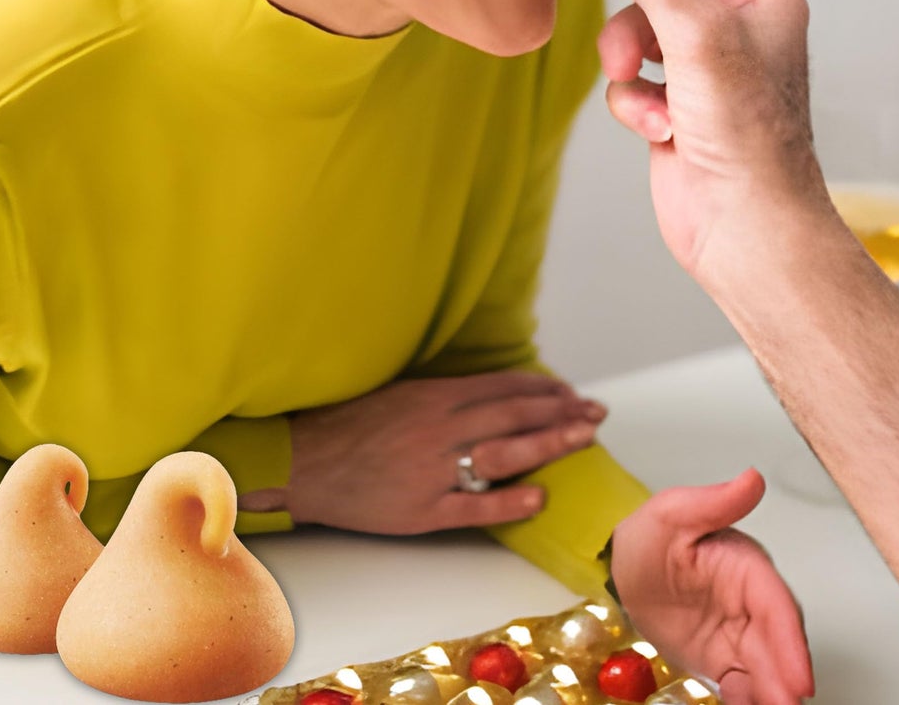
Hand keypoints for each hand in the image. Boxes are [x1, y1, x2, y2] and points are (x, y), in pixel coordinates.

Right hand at [252, 372, 605, 532]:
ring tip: (583, 439)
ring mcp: (432, 470)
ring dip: (549, 444)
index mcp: (436, 396)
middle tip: (596, 413)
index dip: (545, 389)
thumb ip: (447, 395)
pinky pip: (473, 506)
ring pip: (503, 454)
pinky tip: (539, 496)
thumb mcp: (402, 394)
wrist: (302, 462)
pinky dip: (509, 501)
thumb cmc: (350, 425)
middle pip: (514, 416)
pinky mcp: (421, 510)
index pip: (505, 388)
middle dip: (561, 413)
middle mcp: (440, 427)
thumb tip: (495, 394)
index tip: (573, 393)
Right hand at [574, 0, 827, 280]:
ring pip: (633, 26)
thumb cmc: (749, 138)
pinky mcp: (671, 104)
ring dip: (622, 53)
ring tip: (637, 80)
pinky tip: (656, 126)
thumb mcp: (697, 34)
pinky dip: (630, 98)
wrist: (744, 228)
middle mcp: (733, 23)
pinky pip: (626, 77)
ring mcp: (700, 65)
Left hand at [611, 469, 813, 704]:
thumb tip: (752, 479)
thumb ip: (714, 501)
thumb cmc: (650, 537)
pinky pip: (744, 684)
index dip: (790, 641)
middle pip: (776, 642)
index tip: (799, 677)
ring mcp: (737, 633)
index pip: (774, 604)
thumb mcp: (674, 513)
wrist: (624, 571)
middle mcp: (749, 601)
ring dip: (773, 692)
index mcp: (744, 565)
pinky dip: (751, 700)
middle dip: (786, 676)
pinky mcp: (723, 658)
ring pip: (765, 666)